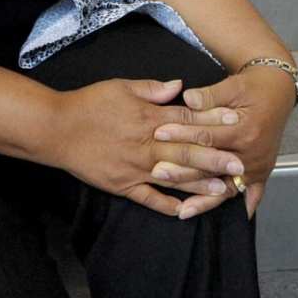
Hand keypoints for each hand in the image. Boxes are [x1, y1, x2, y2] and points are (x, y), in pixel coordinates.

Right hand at [47, 78, 249, 219]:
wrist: (57, 129)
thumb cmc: (89, 103)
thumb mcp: (121, 86)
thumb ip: (152, 89)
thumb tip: (180, 86)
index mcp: (148, 118)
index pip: (188, 121)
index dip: (213, 123)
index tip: (235, 125)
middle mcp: (147, 145)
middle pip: (187, 153)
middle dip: (215, 160)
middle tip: (240, 165)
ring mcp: (136, 168)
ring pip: (174, 179)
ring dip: (199, 185)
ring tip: (223, 191)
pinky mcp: (122, 185)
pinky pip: (149, 199)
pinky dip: (166, 206)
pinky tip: (184, 212)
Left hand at [152, 65, 296, 219]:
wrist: (278, 90)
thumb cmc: (253, 87)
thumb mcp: (232, 86)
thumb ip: (210, 95)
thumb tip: (188, 98)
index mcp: (244, 130)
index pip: (207, 136)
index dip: (181, 135)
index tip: (158, 134)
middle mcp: (252, 152)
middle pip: (213, 167)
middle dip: (184, 171)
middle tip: (158, 173)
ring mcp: (258, 165)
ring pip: (228, 187)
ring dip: (205, 199)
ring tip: (183, 210)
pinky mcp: (263, 170)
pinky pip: (252, 193)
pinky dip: (243, 206)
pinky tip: (232, 218)